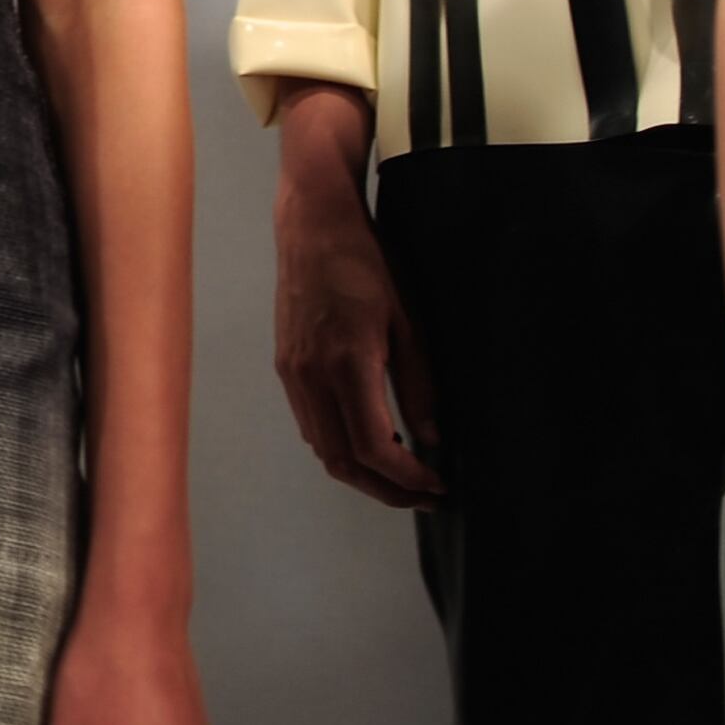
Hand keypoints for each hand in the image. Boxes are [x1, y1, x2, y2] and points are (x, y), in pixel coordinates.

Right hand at [272, 173, 440, 506]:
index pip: (373, 447)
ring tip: (401, 475)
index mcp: (346, 364)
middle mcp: (310, 377)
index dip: (408, 477)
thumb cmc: (368, 265)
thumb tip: (431, 437)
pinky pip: (310, 424)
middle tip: (424, 496)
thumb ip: (419, 384)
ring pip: (322, 448)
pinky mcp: (285, 367)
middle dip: (384, 489)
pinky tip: (368, 440)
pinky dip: (339, 446)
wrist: (313, 228)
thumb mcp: (408, 322)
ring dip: (361, 472)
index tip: (438, 485)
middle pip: (341, 461)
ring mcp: (292, 374)